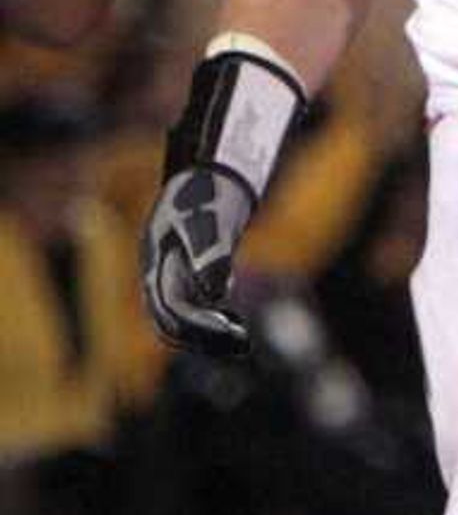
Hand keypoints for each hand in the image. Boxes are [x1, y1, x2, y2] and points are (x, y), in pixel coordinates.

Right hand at [141, 163, 259, 355]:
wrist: (212, 171)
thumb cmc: (210, 194)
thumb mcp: (210, 223)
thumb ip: (211, 257)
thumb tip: (215, 293)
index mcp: (158, 262)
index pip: (170, 310)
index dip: (199, 328)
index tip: (232, 334)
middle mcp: (159, 269)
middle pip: (171, 318)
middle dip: (204, 337)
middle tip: (242, 344)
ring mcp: (170, 269)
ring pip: (180, 313)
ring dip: (207, 331)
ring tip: (241, 339)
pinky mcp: (187, 267)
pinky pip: (191, 300)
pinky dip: (210, 315)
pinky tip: (233, 319)